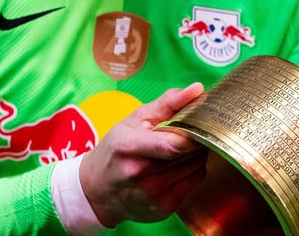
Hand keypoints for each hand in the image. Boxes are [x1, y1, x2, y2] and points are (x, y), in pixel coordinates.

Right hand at [78, 83, 208, 226]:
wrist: (96, 191)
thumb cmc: (116, 150)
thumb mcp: (135, 119)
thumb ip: (168, 102)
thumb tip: (197, 89)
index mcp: (129, 146)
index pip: (172, 145)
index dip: (194, 133)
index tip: (202, 122)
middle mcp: (140, 174)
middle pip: (188, 154)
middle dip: (197, 138)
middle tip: (195, 130)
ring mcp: (153, 195)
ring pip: (196, 167)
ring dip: (197, 153)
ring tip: (183, 146)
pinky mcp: (164, 208)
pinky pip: (195, 182)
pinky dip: (194, 169)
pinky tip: (180, 164)